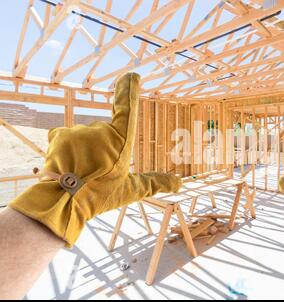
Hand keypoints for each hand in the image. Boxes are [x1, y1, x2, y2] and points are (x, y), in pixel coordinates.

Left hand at [9, 73, 180, 246]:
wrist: (63, 200)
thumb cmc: (99, 195)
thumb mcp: (131, 190)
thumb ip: (155, 182)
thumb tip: (179, 183)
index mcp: (121, 141)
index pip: (127, 108)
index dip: (129, 89)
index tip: (132, 75)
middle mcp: (101, 130)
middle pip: (103, 134)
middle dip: (101, 150)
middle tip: (96, 173)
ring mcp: (80, 131)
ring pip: (84, 137)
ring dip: (83, 151)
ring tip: (79, 173)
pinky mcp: (60, 134)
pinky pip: (65, 138)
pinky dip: (66, 149)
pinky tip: (66, 165)